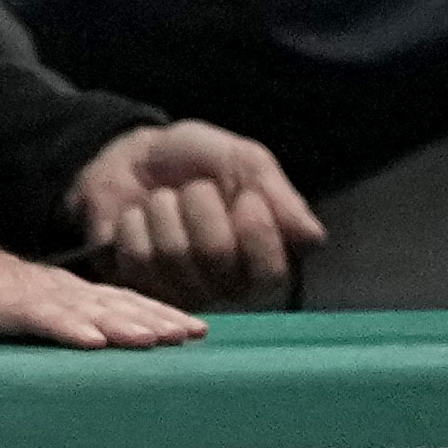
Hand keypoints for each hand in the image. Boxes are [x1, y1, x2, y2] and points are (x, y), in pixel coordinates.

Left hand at [0, 204, 196, 349]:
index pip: (29, 309)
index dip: (62, 324)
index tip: (96, 341)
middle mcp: (29, 287)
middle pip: (82, 305)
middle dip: (125, 322)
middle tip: (165, 339)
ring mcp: (51, 289)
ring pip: (107, 302)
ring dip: (148, 317)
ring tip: (188, 334)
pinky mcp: (65, 296)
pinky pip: (112, 303)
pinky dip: (149, 312)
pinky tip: (183, 328)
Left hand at [66, 121, 324, 306]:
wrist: (137, 158)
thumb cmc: (199, 161)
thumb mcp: (244, 160)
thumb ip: (278, 195)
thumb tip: (312, 237)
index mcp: (268, 255)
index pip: (272, 271)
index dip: (256, 231)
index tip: (246, 195)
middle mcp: (230, 283)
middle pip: (216, 255)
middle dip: (200, 204)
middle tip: (196, 188)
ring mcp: (185, 290)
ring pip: (173, 254)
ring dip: (165, 208)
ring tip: (167, 199)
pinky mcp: (143, 288)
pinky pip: (138, 257)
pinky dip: (135, 222)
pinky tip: (140, 218)